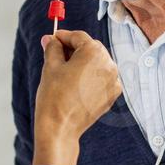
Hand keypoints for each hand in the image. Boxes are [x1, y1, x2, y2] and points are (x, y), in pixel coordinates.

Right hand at [33, 30, 121, 164]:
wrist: (60, 127)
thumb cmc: (54, 96)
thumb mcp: (50, 66)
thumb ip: (53, 48)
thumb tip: (51, 39)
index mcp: (94, 52)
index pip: (78, 36)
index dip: (63, 36)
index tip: (53, 40)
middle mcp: (109, 64)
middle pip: (90, 48)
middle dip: (73, 49)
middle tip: (56, 54)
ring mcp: (113, 80)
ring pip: (97, 63)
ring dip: (82, 63)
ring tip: (65, 71)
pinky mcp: (112, 94)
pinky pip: (101, 78)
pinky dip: (90, 77)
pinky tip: (75, 84)